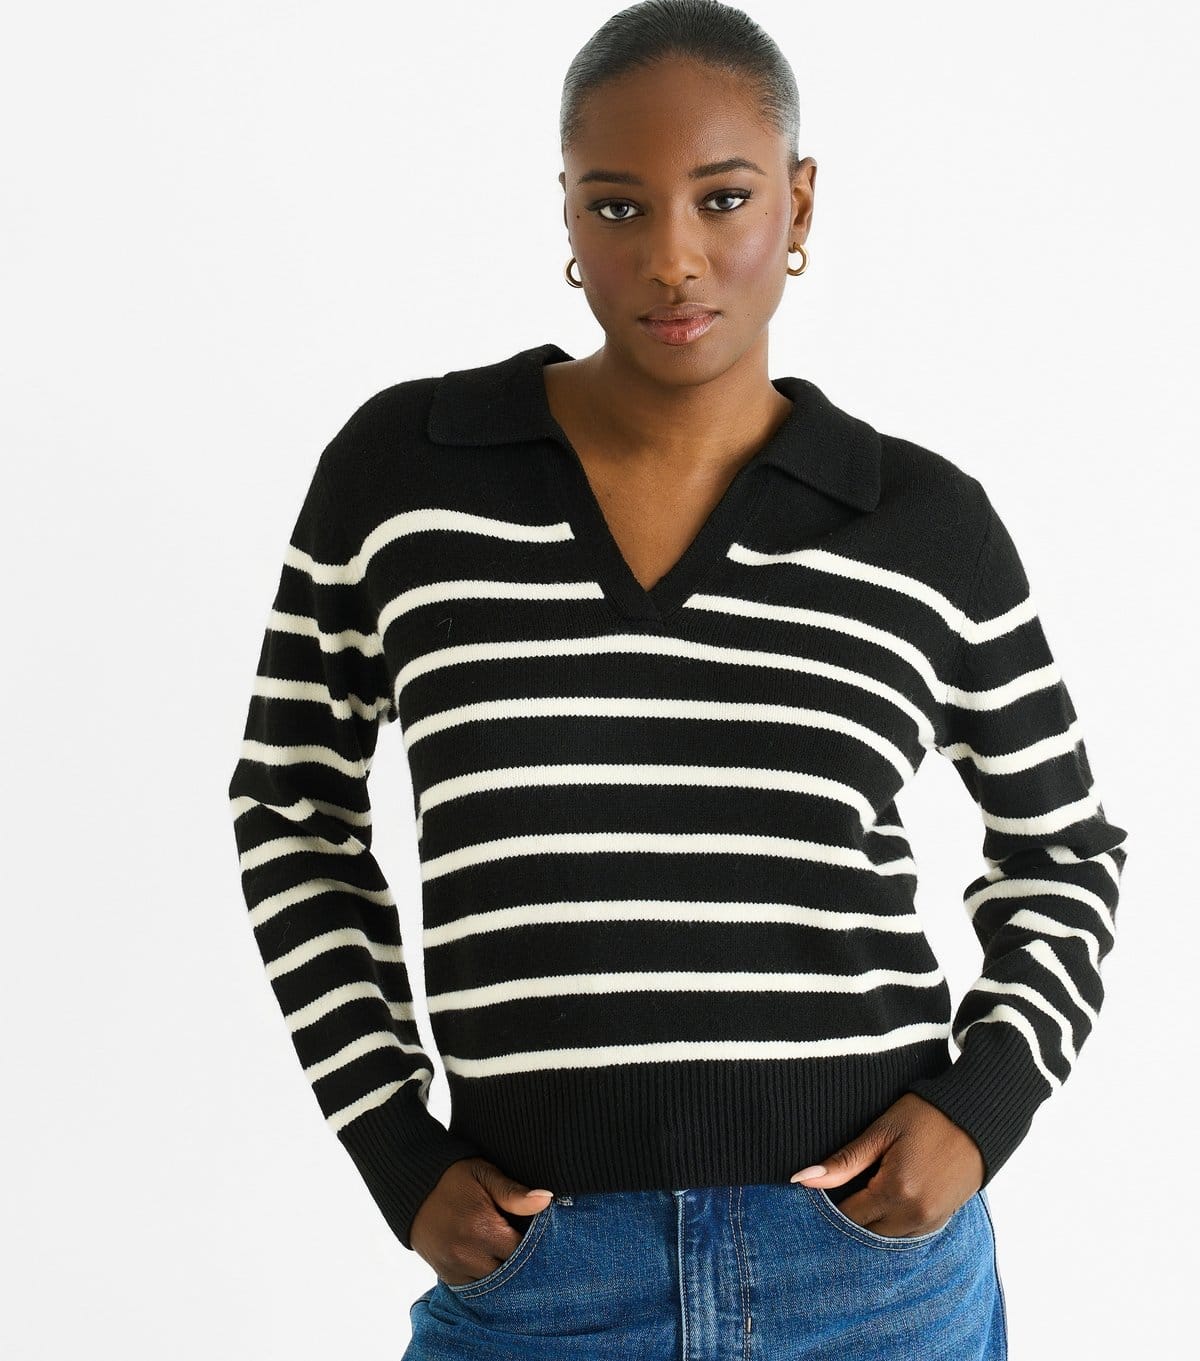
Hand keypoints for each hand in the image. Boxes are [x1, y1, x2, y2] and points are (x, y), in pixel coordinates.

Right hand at [410, 1156, 554, 1284]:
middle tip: (521, 1241)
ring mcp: (454, 1268)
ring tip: (504, 1249)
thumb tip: (546, 1200)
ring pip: (493, 1284)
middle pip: (510, 1272)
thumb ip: (514, 1193)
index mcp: (482, 1228)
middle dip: (520, 1260)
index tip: (533, 1231)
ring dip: (503, 1271)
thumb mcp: (484, 1175)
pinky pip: (475, 1288)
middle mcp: (467, 1254)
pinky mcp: (445, 1275)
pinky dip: (485, 1277)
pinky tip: (490, 1259)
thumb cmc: (453, 1177)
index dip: (534, 1242)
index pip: (523, 1251)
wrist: (412, 1187)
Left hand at [789, 1092, 984, 1236]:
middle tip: (845, 1185)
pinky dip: (892, 1221)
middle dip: (852, 1213)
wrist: (977, 1118)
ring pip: (886, 1237)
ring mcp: (931, 1221)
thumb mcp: (881, 1132)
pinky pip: (907, 1234)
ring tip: (867, 1187)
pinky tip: (887, 1196)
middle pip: (866, 1232)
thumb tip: (802, 1181)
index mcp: (895, 1191)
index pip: (848, 1216)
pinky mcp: (942, 1220)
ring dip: (873, 1220)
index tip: (824, 1187)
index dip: (831, 1204)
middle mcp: (914, 1215)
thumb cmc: (925, 1115)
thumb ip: (843, 1162)